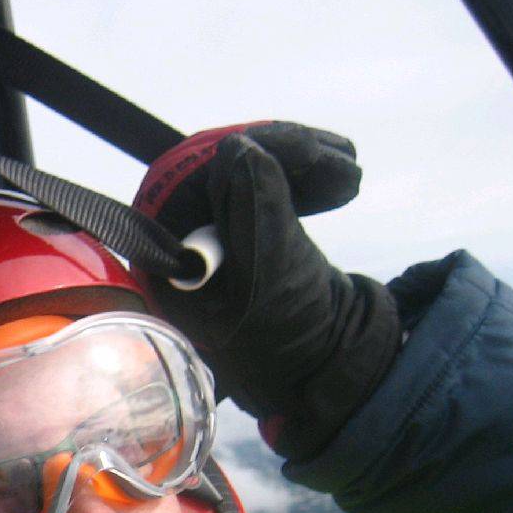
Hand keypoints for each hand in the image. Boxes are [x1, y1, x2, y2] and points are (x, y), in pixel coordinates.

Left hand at [132, 122, 400, 460]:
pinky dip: (303, 173)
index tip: (298, 147)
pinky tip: (341, 181)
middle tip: (334, 157)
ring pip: (244, 168)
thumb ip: (253, 211)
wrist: (328, 365)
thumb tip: (237, 146)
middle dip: (276, 150)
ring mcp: (213, 235)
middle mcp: (178, 245)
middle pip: (214, 167)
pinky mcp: (247, 228)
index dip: (237, 152)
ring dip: (299, 158)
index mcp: (165, 261)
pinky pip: (265, 181)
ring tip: (348, 174)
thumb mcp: (273, 276)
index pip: (183, 180)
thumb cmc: (292, 337)